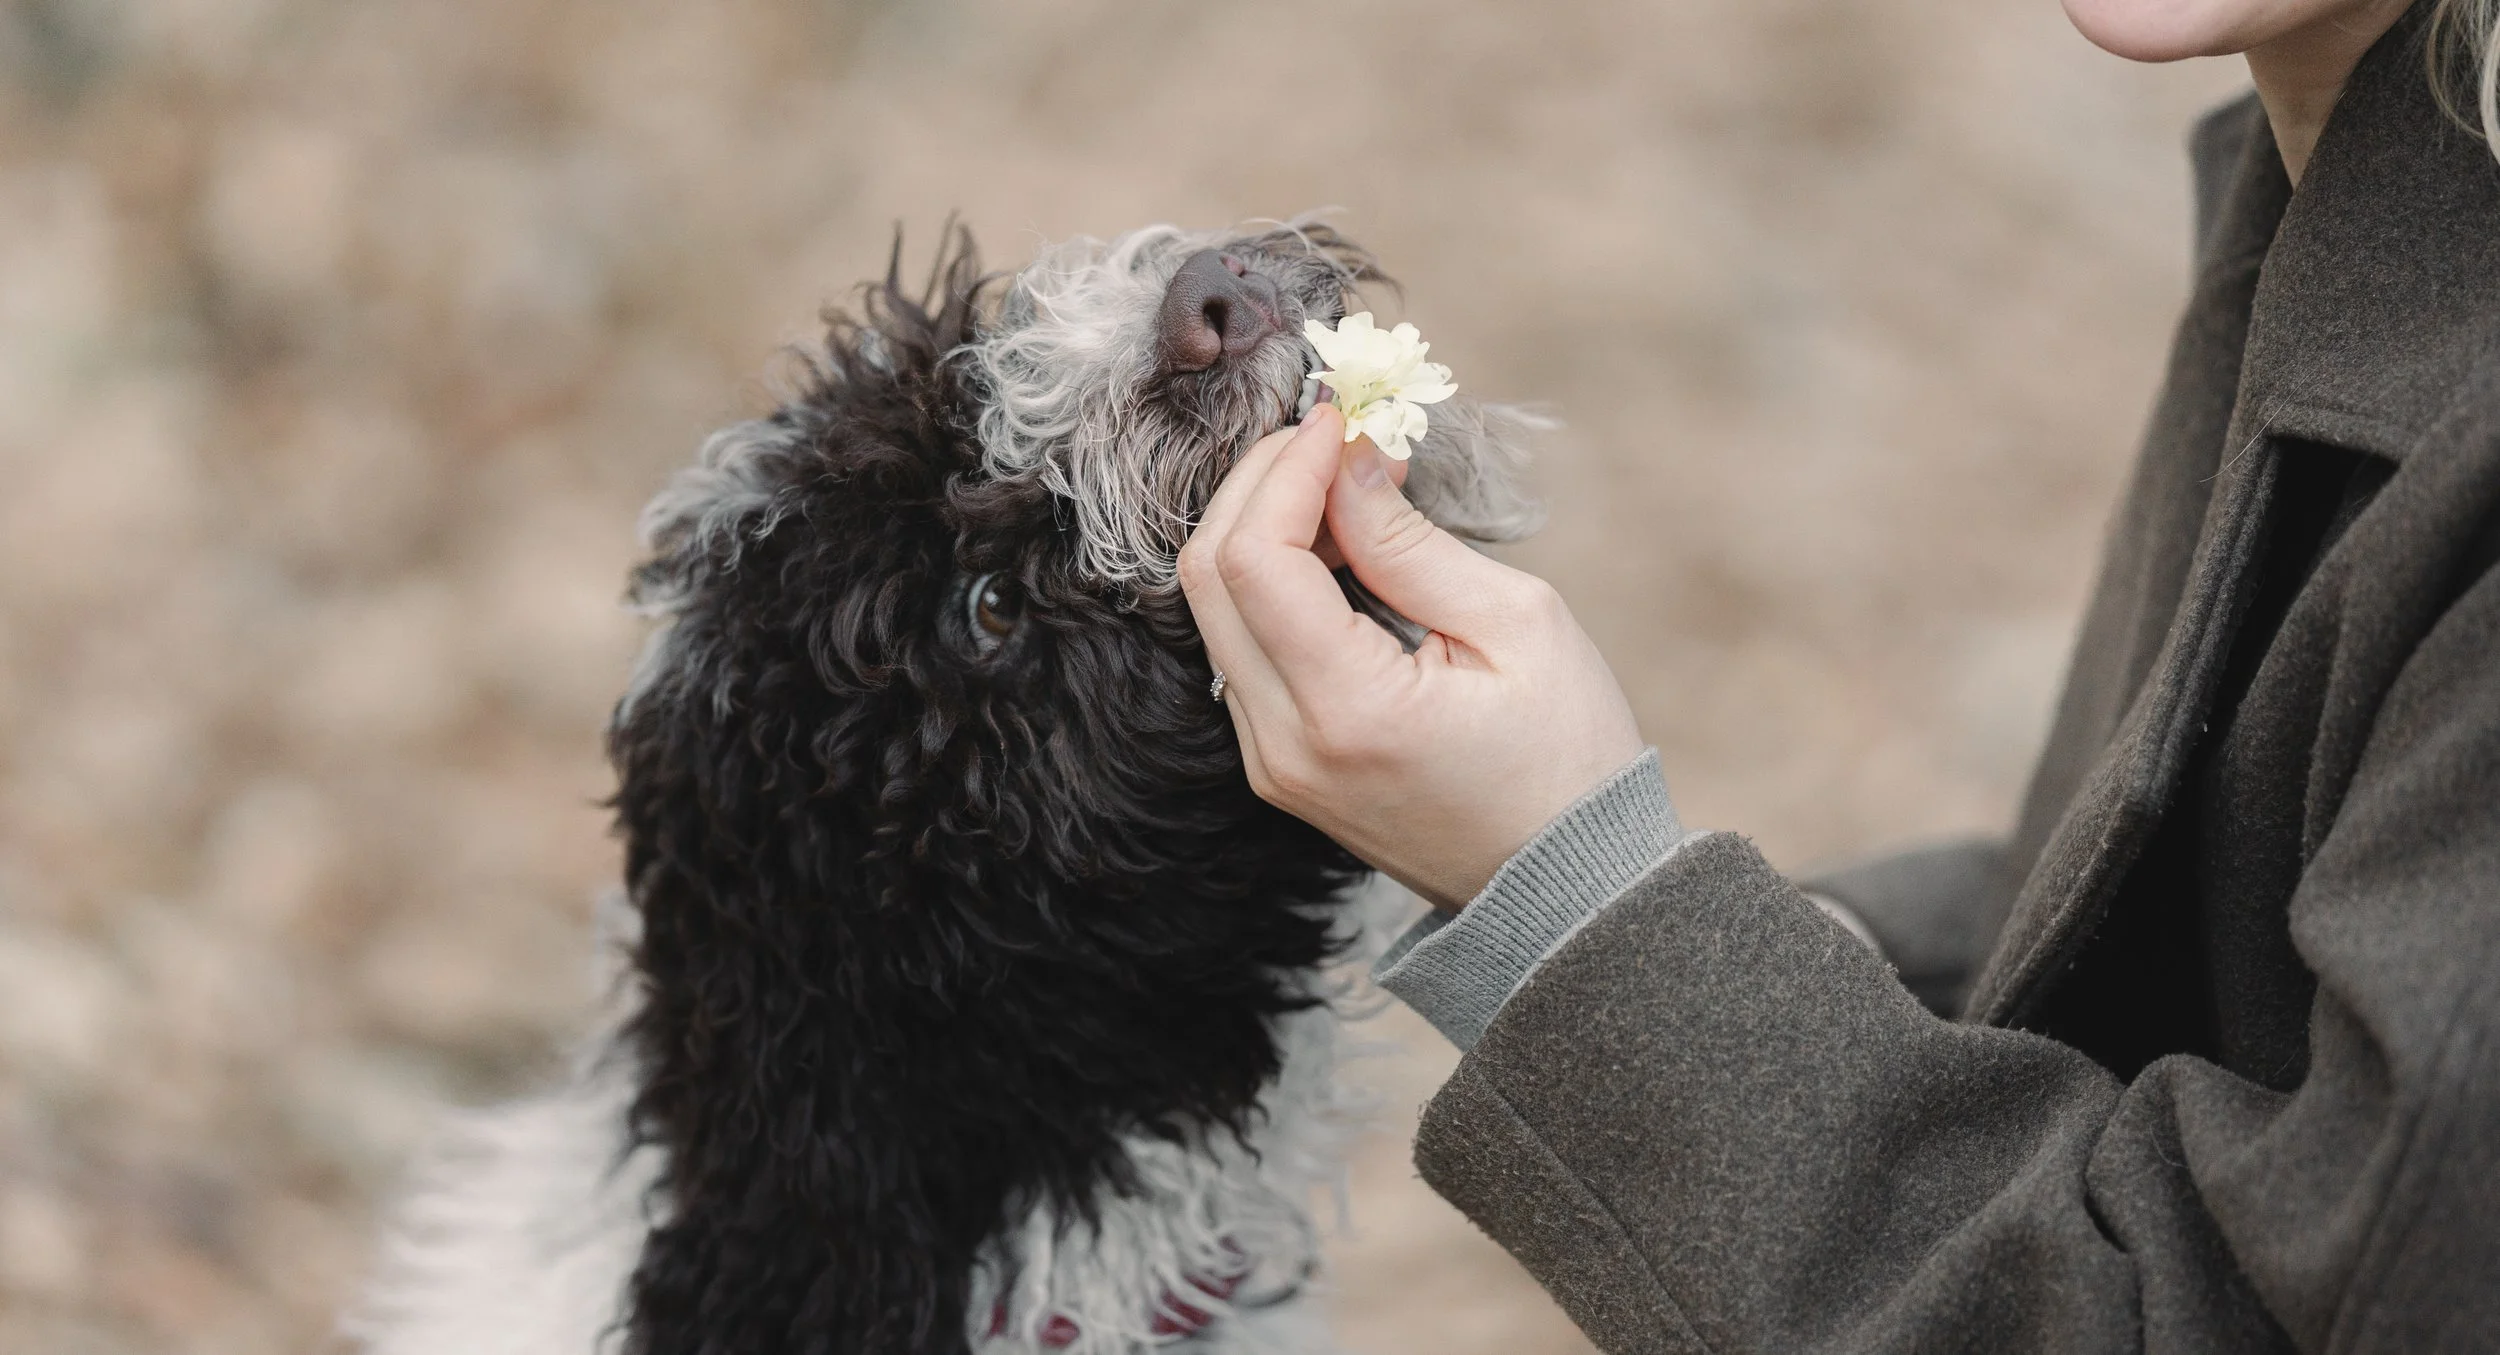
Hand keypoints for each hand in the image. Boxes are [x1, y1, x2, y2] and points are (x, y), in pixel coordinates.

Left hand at [1179, 405, 1645, 908]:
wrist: (1565, 889)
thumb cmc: (1567, 758)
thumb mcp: (1518, 628)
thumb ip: (1411, 543)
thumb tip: (1348, 461)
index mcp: (1344, 713)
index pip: (1254, 560)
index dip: (1286, 470)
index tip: (1341, 419)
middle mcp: (1281, 747)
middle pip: (1207, 577)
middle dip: (1259, 484)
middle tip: (1334, 438)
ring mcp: (1269, 762)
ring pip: (1213, 610)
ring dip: (1261, 527)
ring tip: (1345, 488)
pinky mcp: (1276, 764)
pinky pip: (1240, 647)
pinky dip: (1269, 580)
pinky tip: (1333, 549)